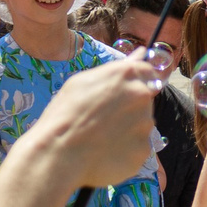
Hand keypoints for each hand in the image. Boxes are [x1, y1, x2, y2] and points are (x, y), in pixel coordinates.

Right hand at [28, 58, 162, 186]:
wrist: (58, 154)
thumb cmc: (64, 115)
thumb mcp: (82, 82)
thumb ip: (117, 68)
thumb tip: (141, 53)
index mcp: (127, 74)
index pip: (148, 72)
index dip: (137, 83)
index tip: (125, 94)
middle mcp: (141, 96)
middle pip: (144, 100)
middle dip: (129, 107)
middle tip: (103, 120)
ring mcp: (145, 123)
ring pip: (142, 125)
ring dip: (128, 130)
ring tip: (101, 138)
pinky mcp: (144, 149)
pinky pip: (138, 148)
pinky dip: (127, 151)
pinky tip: (105, 153)